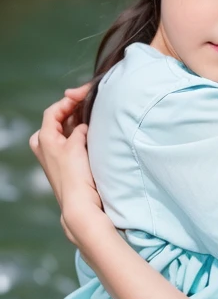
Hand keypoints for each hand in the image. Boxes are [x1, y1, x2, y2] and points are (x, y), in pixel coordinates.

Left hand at [29, 88, 105, 249]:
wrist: (79, 204)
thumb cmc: (75, 175)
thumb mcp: (75, 145)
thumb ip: (79, 129)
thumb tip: (83, 125)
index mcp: (42, 138)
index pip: (53, 110)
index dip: (68, 100)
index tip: (84, 93)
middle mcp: (44, 145)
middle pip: (58, 119)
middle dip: (73, 110)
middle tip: (90, 102)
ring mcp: (54, 155)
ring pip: (65, 130)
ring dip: (78, 121)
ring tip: (93, 114)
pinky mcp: (65, 163)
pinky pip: (70, 141)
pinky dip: (80, 133)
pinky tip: (92, 130)